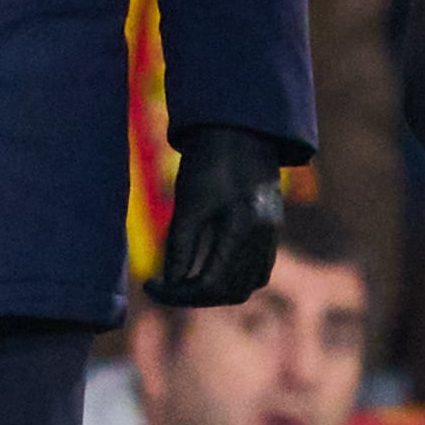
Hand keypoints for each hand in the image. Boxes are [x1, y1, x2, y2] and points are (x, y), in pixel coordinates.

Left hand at [152, 127, 287, 309]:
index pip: (211, 285)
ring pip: (247, 284)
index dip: (178, 294)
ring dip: (216, 291)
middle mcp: (265, 237)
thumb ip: (180, 247)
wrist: (241, 128)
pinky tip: (208, 268)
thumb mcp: (189, 202)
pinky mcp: (273, 229)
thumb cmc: (209, 160)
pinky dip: (233, 278)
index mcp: (245, 229)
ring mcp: (273, 235)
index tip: (150, 286)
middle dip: (196, 296)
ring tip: (184, 281)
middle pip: (232, 291)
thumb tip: (170, 284)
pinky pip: (257, 270)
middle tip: (166, 287)